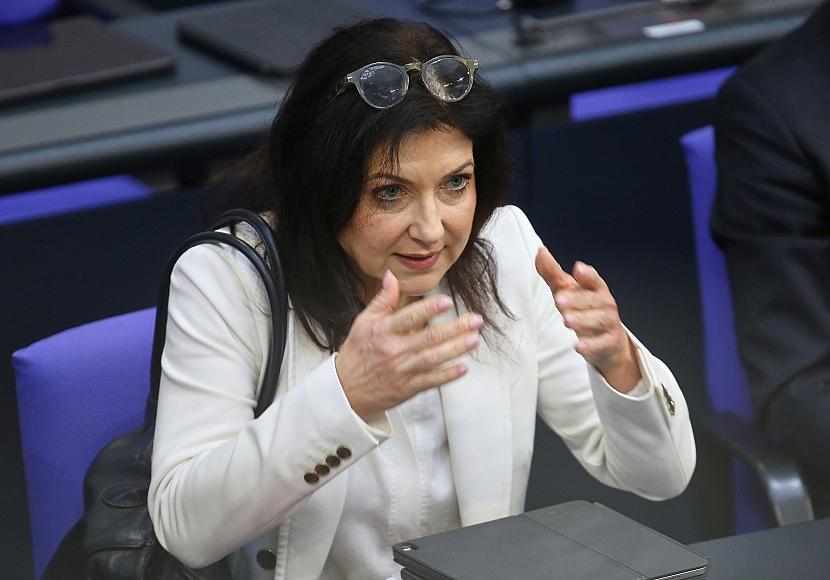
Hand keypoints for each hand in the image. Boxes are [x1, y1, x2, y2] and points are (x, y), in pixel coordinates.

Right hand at [335, 271, 482, 418]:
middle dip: (455, 328)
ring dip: (455, 349)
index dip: (429, 309)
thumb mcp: (363, 323)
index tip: (447, 301)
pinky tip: (463, 367)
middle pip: (428, 338)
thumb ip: (382, 300)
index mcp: (382, 332)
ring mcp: (401, 371)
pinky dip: (447, 375)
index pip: (408, 317)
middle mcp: (392, 351)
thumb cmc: (356, 354)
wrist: (345, 392)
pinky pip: (430, 381)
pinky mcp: (407, 389)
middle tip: (475, 320)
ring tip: (474, 339)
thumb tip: (391, 276)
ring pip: (432, 359)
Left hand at [535, 247, 639, 391]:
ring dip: (583, 320)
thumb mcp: (569, 291)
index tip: (577, 269)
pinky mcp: (609, 343)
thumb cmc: (585, 310)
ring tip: (567, 320)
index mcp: (596, 289)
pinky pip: (602, 344)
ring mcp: (609, 324)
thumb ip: (554, 274)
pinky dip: (591, 345)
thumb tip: (540, 252)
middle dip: (577, 300)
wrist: (607, 342)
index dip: (587, 275)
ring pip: (599, 320)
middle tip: (559, 300)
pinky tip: (578, 346)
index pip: (594, 279)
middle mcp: (605, 304)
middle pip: (594, 300)